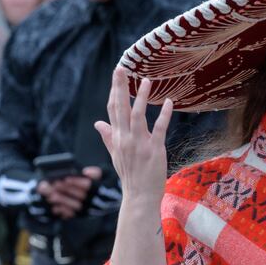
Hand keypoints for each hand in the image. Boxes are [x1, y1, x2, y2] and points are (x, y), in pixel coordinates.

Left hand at [36, 166, 102, 218]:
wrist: (108, 199)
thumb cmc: (105, 183)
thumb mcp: (106, 175)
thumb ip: (97, 173)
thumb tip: (86, 172)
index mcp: (102, 189)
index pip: (89, 185)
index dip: (77, 182)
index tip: (66, 178)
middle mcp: (97, 201)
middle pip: (80, 195)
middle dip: (66, 190)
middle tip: (54, 185)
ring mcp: (91, 209)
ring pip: (76, 206)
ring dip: (63, 201)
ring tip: (51, 196)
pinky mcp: (85, 215)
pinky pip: (74, 215)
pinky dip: (64, 212)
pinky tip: (55, 207)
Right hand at [95, 66, 171, 203]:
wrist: (139, 196)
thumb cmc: (130, 175)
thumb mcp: (116, 154)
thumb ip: (108, 137)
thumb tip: (97, 123)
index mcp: (117, 138)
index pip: (113, 110)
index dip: (114, 91)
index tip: (116, 74)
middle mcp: (125, 139)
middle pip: (121, 109)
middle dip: (120, 88)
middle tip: (121, 68)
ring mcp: (139, 144)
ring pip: (138, 116)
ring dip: (141, 98)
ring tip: (146, 81)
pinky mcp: (154, 150)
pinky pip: (159, 129)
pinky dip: (163, 115)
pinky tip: (168, 102)